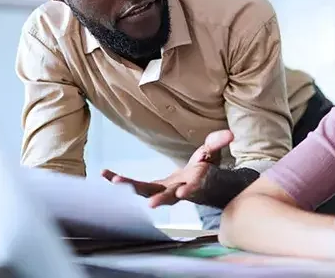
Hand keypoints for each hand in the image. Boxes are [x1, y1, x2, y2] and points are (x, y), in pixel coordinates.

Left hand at [101, 130, 233, 207]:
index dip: (189, 190)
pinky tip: (105, 175)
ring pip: (145, 192)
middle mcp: (175, 191)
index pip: (191, 188)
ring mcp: (161, 192)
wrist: (197, 186)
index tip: (185, 190)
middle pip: (163, 195)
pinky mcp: (151, 189)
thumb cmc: (205, 170)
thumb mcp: (213, 154)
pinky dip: (121, 181)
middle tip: (145, 199)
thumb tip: (230, 134)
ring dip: (129, 186)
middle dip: (154, 196)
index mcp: (192, 183)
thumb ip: (217, 143)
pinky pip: (134, 186)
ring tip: (113, 179)